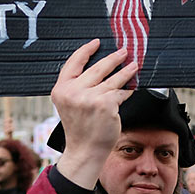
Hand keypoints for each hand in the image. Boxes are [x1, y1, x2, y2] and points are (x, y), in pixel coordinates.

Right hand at [52, 40, 136, 188]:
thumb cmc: (80, 127)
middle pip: (96, 68)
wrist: (85, 150)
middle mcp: (73, 92)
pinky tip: (132, 87)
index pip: (73, 63)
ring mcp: (89, 98)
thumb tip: (100, 67)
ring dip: (125, 71)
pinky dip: (128, 90)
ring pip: (112, 79)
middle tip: (123, 52)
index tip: (96, 42)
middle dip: (112, 58)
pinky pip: (120, 93)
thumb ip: (78, 86)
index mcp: (61, 89)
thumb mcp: (70, 103)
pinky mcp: (105, 105)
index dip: (86, 50)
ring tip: (133, 65)